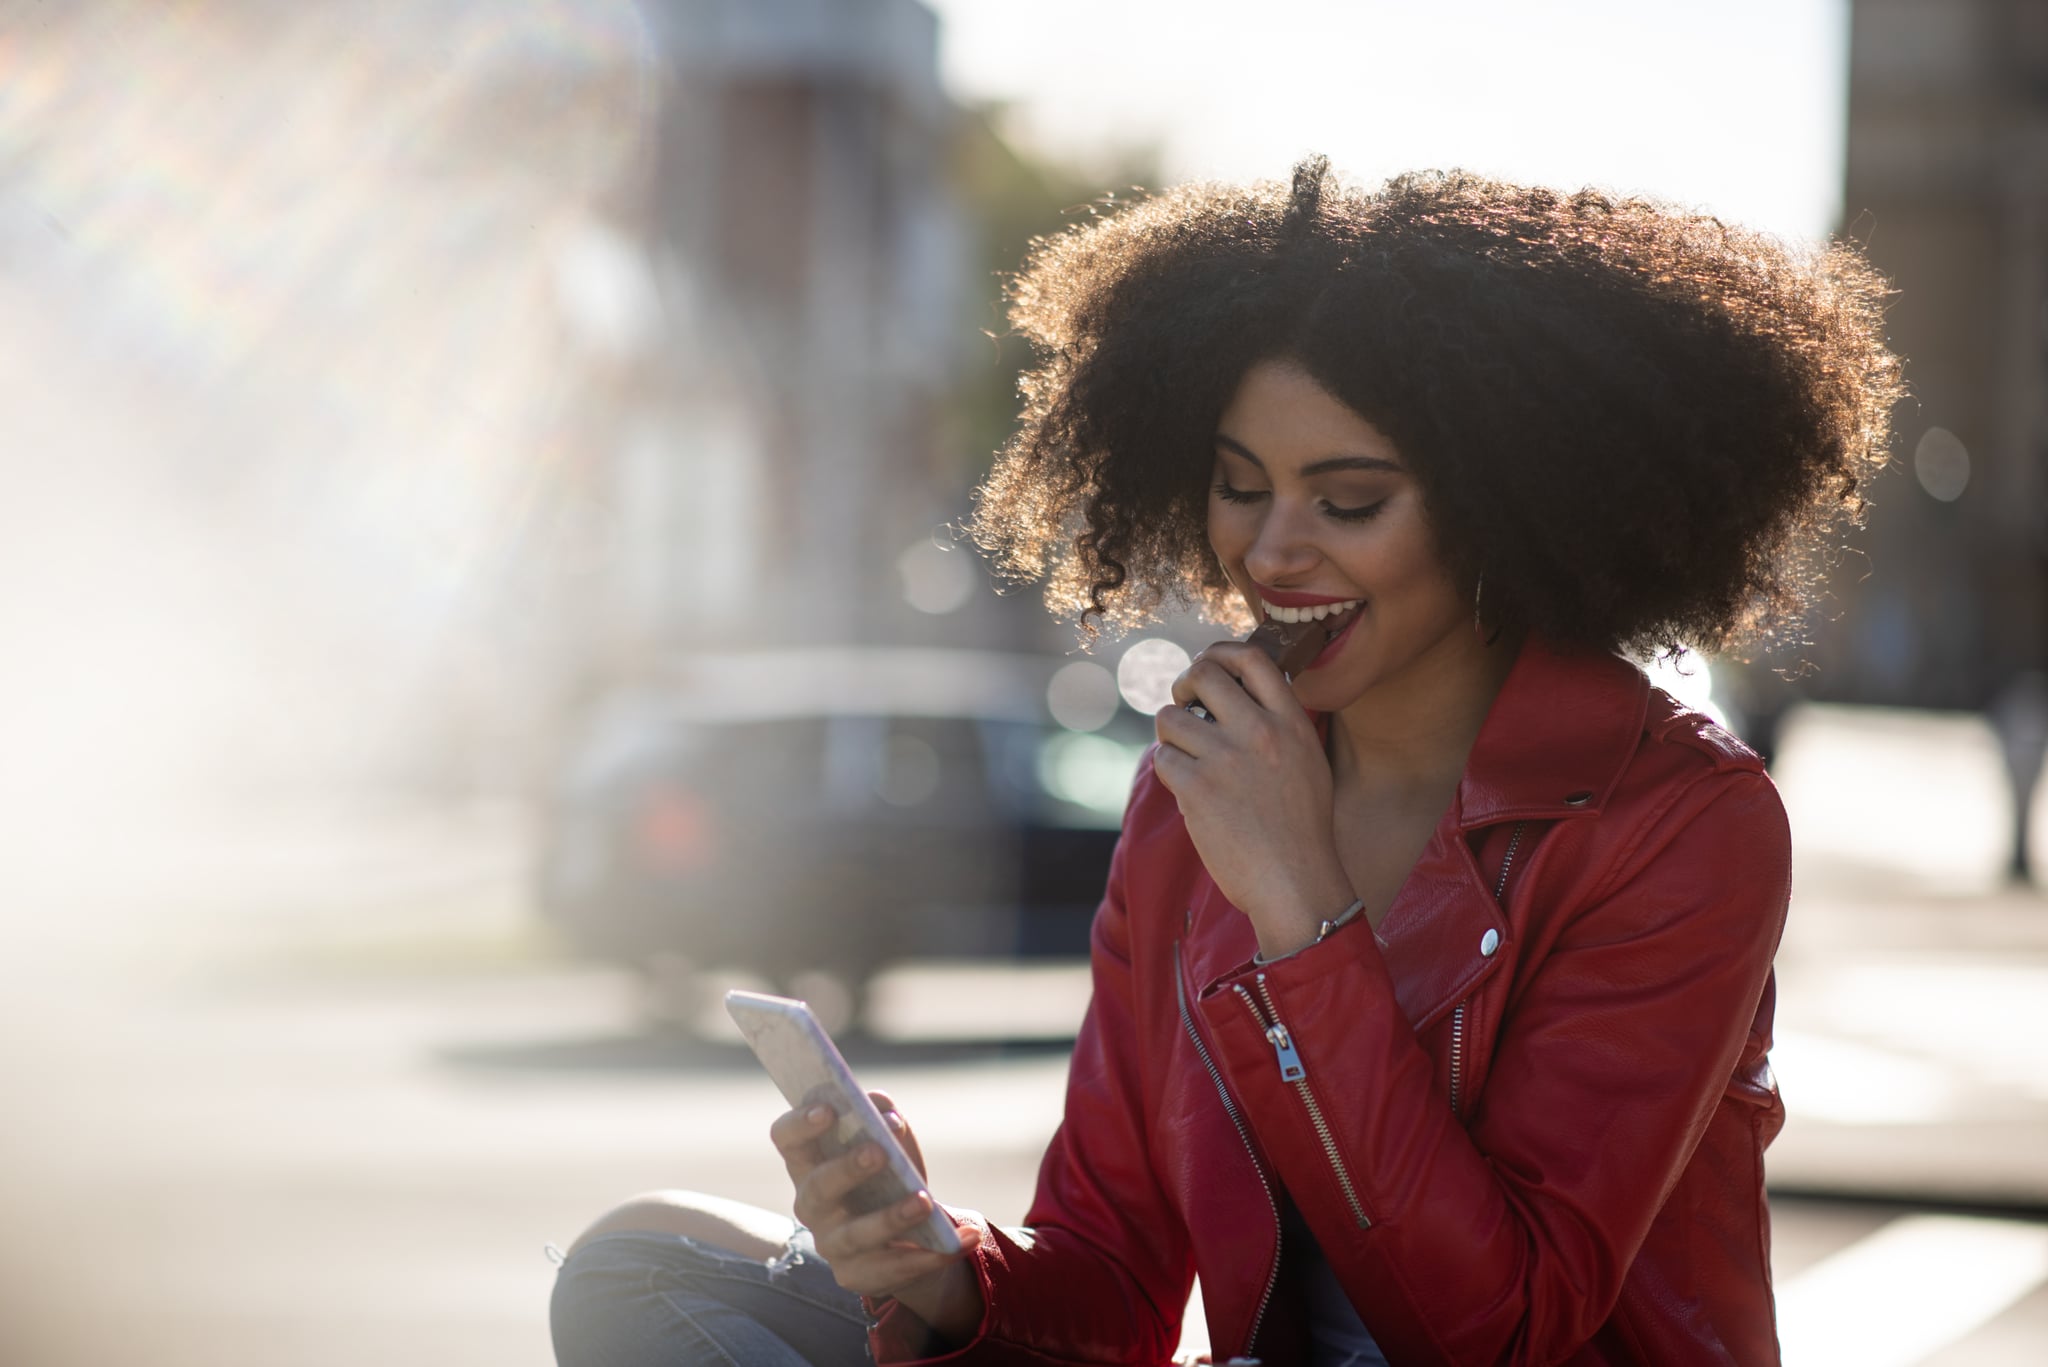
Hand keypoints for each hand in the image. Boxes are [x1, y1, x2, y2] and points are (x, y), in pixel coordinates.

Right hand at [770, 1090, 983, 1336]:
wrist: (907, 1233)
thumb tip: (888, 1117)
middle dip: (847, 1169)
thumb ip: (883, 1117)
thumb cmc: (889, 1173)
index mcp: (809, 1162)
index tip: (828, 1108)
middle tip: (879, 1151)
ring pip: (856, 1234)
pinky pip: (893, 1268)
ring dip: (891, 1217)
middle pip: (818, 1187)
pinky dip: (931, 1255)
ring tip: (925, 1202)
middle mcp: (811, 1204)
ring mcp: (830, 1244)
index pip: (787, 1139)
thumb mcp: (888, 1140)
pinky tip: (963, 1238)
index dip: (801, 1123)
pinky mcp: (857, 1275)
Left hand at [1155, 641, 1356, 957]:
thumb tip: (1235, 698)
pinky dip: (1168, 771)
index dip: (1220, 653)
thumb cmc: (1301, 832)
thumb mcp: (1308, 764)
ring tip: (1185, 758)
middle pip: (1203, 674)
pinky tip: (1185, 789)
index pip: (1252, 658)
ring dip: (1170, 735)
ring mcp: (1226, 758)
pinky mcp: (1197, 788)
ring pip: (1170, 717)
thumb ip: (1278, 727)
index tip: (1207, 666)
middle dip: (1183, 686)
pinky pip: (1162, 759)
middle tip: (1183, 705)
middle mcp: (1260, 731)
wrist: (1296, 883)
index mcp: (1291, 722)